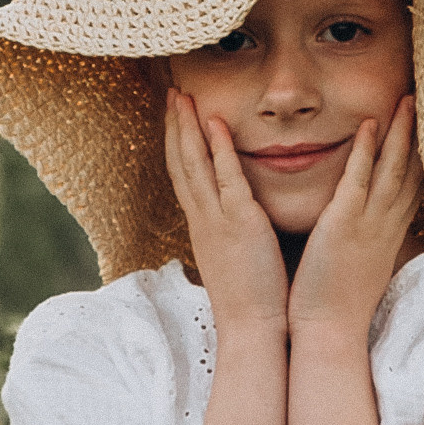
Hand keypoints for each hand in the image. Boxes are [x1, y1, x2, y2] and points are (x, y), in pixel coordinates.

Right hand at [164, 88, 289, 336]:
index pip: (184, 177)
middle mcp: (202, 219)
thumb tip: (236, 222)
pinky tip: (215, 123)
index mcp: (202, 227)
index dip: (177, 146)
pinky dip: (219, 149)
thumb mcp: (233, 259)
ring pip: (193, 165)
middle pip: (180, 164)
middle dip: (174, 128)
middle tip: (171, 95)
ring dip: (187, 128)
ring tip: (181, 97)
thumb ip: (232, 235)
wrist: (252, 329)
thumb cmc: (250, 300)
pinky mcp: (239, 223)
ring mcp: (216, 220)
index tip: (175, 119)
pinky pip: (225, 178)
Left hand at [286, 96, 421, 347]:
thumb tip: (370, 228)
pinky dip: (366, 152)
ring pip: (393, 169)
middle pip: (414, 171)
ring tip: (409, 98)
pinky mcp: (343, 225)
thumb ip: (368, 240)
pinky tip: (370, 124)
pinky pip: (358, 180)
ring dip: (402, 132)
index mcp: (391, 233)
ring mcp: (369, 224)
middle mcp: (387, 225)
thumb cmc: (340, 301)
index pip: (416, 186)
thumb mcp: (363, 263)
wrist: (329, 332)